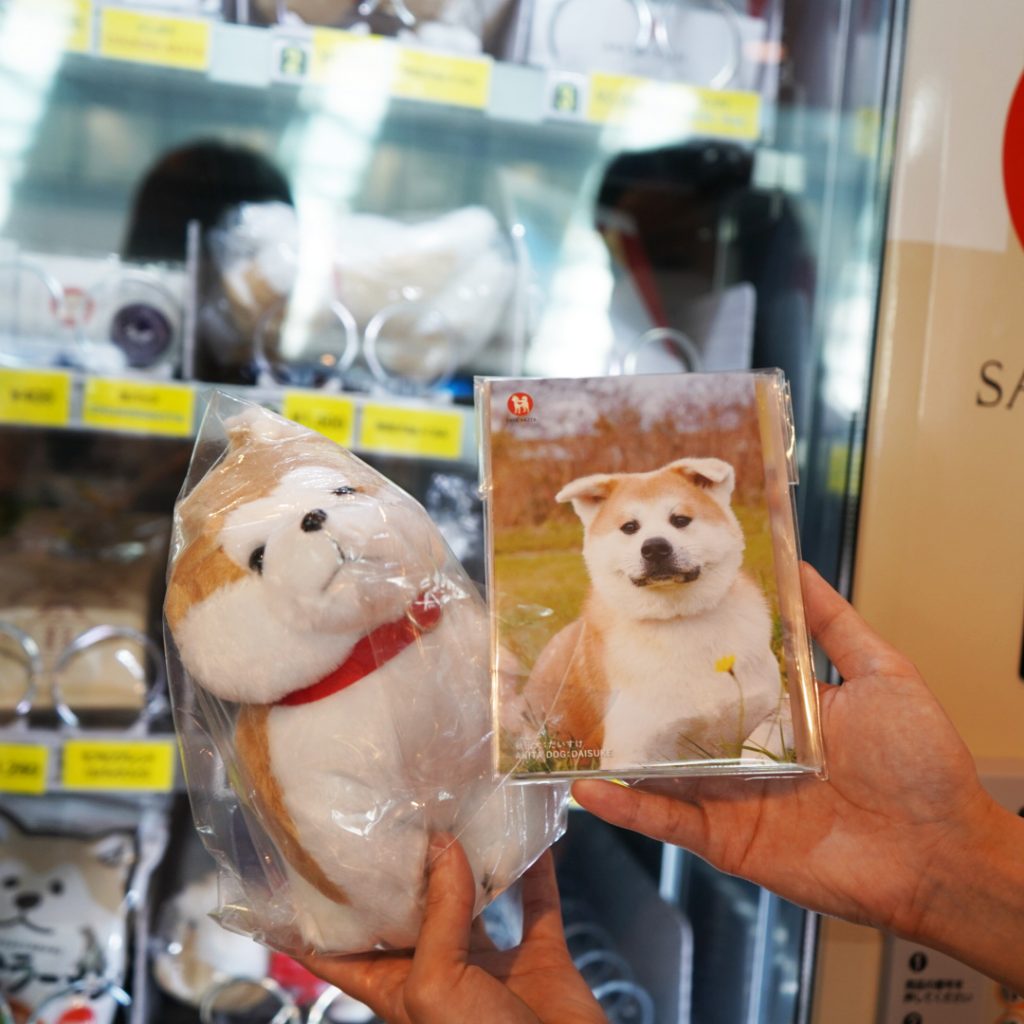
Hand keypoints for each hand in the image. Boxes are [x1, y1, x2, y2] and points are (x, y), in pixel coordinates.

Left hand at [302, 840, 605, 1023]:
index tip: (301, 865)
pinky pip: (537, 904)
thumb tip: (443, 846)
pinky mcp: (540, 959)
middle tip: (396, 811)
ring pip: (476, 900)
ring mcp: (492, 967)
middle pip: (414, 909)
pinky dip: (537, 870)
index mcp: (398, 990)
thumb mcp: (436, 987)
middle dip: (406, 864)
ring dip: (473, 859)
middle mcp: (441, 972)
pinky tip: (531, 835)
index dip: (320, 915)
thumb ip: (438, 916)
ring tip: (462, 811)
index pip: (342, 950)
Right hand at [572, 563, 1023, 989]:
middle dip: (634, 699)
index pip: (716, 674)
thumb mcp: (882, 672)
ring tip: (562, 727)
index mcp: (777, 710)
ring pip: (659, 770)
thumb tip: (800, 567)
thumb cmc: (921, 762)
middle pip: (677, 721)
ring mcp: (731, 795)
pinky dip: (628, 807)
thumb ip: (834, 624)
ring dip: (614, 753)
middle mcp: (747, 750)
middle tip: (582, 667)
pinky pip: (668, 820)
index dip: (681, 650)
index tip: (642, 617)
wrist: (939, 852)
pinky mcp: (725, 838)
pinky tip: (590, 788)